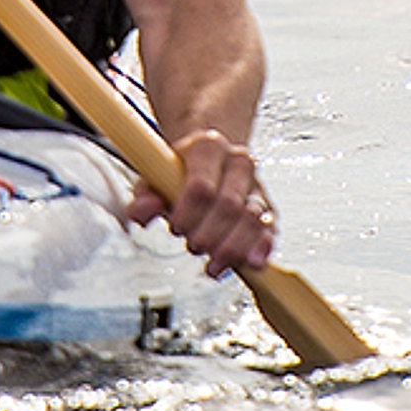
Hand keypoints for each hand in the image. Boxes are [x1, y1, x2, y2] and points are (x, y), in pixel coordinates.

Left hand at [124, 128, 276, 277]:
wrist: (209, 158)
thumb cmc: (180, 170)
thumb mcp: (155, 176)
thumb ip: (145, 196)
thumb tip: (141, 213)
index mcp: (208, 147)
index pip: (201, 187)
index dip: (187, 214)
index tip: (175, 226)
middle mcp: (237, 162)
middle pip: (229, 206)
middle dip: (209, 234)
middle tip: (193, 245)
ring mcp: (255, 185)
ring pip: (253, 219)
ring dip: (233, 248)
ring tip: (214, 264)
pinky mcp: (267, 208)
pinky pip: (270, 229)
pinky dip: (262, 248)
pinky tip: (251, 263)